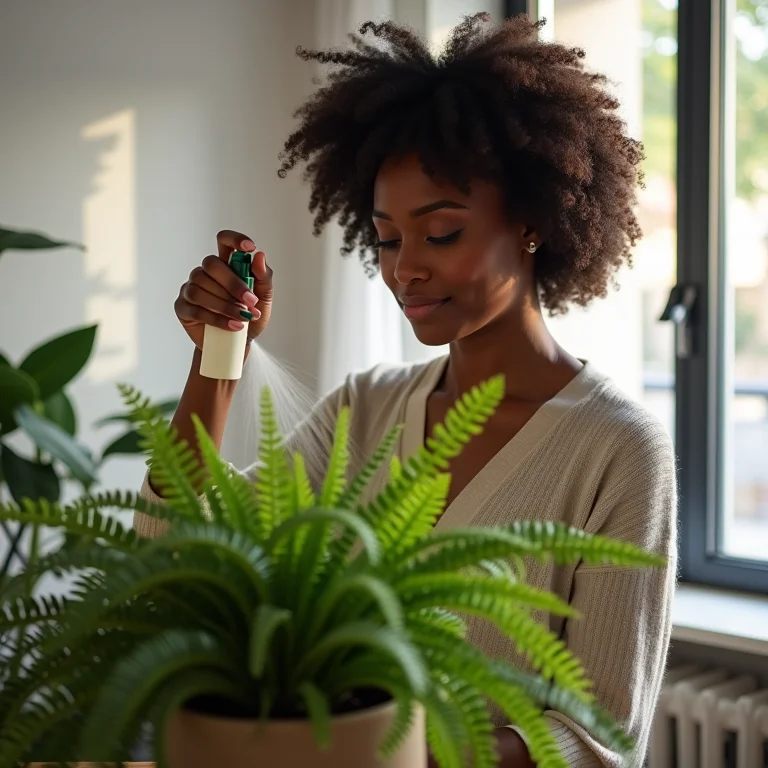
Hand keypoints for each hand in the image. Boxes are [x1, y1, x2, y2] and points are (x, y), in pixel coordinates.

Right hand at [175, 230, 273, 349]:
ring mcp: (191, 288)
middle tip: (250, 301)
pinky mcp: (183, 307)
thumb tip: (259, 256)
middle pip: (211, 264)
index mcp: (226, 265)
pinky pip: (196, 308)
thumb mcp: (263, 299)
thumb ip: (263, 278)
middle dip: (233, 283)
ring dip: (226, 304)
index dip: (235, 239)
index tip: (250, 247)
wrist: (237, 345)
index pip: (224, 241)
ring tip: (243, 318)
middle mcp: (205, 273)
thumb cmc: (250, 318)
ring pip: (202, 288)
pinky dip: (217, 318)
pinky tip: (232, 326)